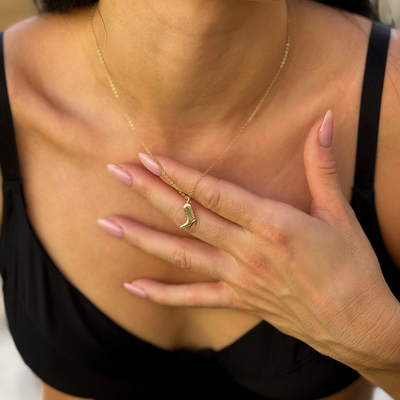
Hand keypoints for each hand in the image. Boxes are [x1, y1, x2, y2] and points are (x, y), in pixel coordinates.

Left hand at [98, 110, 398, 368]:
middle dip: (148, 192)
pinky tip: (131, 286)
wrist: (358, 323)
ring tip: (107, 224)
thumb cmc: (352, 266)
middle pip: (188, 216)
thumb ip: (323, 165)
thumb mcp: (339, 212)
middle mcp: (247, 250)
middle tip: (115, 172)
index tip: (149, 156)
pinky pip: (193, 298)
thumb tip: (325, 121)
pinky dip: (161, 295)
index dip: (179, 173)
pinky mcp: (239, 300)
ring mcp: (239, 277)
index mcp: (272, 223)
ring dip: (142, 237)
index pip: (214, 192)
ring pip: (181, 255)